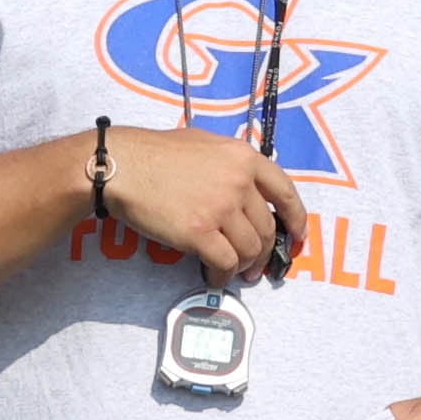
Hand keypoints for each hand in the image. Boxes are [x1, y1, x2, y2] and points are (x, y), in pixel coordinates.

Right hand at [100, 125, 306, 286]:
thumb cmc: (156, 153)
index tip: (298, 235)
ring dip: (244, 265)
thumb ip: (231, 164)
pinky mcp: (199, 233)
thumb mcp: (205, 144)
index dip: (296, 219)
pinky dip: (223, 274)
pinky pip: (225, 263)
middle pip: (267, 228)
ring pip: (249, 249)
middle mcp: (238, 182)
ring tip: (234, 271)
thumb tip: (247, 188)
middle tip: (256, 265)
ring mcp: (220, 208)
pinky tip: (214, 275)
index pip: (285, 192)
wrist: (122, 166)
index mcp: (243, 158)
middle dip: (265, 252)